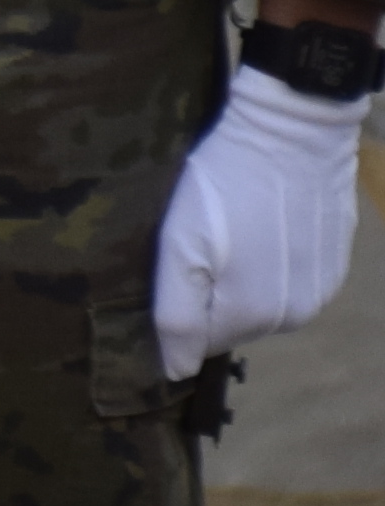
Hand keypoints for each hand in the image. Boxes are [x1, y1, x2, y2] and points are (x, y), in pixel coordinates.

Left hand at [156, 67, 372, 380]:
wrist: (293, 133)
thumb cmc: (224, 185)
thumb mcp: (180, 244)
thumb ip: (177, 314)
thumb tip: (176, 372)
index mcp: (252, 315)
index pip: (199, 341)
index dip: (178, 310)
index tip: (171, 271)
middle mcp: (293, 316)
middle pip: (231, 323)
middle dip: (209, 294)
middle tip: (199, 243)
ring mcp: (321, 292)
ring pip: (261, 304)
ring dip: (240, 279)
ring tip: (230, 232)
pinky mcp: (334, 266)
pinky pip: (288, 282)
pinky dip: (269, 263)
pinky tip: (260, 227)